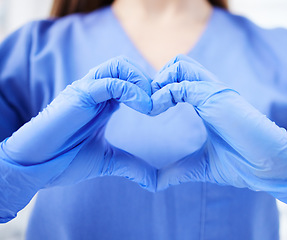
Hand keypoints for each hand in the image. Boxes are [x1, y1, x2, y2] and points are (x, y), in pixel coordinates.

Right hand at [1, 56, 155, 189]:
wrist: (34, 168)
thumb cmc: (64, 160)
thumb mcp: (106, 161)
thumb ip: (131, 165)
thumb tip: (153, 181)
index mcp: (101, 102)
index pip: (128, 79)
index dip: (148, 90)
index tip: (160, 108)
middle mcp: (94, 91)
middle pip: (125, 65)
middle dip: (146, 80)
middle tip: (158, 104)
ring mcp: (85, 91)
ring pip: (118, 66)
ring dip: (140, 81)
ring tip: (150, 105)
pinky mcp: (78, 96)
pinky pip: (109, 82)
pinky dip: (131, 90)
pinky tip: (143, 107)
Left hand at [150, 55, 286, 214]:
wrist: (270, 169)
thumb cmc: (241, 164)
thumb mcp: (199, 166)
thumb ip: (175, 170)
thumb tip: (151, 182)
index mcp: (207, 102)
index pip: (179, 79)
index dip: (159, 89)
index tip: (147, 109)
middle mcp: (210, 91)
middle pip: (177, 64)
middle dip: (157, 80)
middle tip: (148, 104)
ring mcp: (214, 91)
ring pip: (179, 66)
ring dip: (159, 82)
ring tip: (152, 107)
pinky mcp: (217, 97)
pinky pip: (182, 85)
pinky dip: (163, 94)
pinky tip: (156, 111)